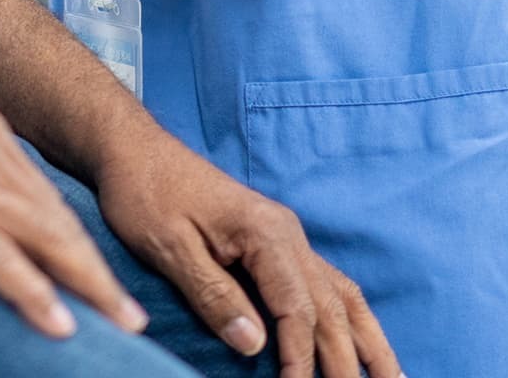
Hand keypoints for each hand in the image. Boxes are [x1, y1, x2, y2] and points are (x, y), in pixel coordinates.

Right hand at [0, 84, 147, 341]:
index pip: (45, 195)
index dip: (74, 239)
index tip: (94, 270)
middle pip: (61, 223)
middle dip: (98, 272)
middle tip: (129, 311)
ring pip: (49, 244)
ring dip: (88, 289)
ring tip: (117, 323)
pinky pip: (3, 264)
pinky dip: (36, 296)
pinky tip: (59, 323)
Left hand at [93, 131, 400, 376]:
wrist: (137, 151)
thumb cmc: (145, 195)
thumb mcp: (168, 247)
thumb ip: (212, 295)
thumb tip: (253, 345)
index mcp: (265, 233)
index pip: (297, 309)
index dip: (301, 358)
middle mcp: (288, 235)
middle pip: (330, 308)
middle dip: (346, 362)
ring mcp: (288, 238)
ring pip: (344, 296)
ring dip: (370, 342)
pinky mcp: (279, 243)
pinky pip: (329, 285)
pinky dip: (352, 318)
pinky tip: (362, 341)